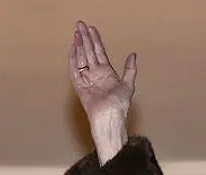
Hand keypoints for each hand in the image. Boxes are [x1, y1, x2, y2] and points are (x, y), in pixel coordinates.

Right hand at [68, 22, 136, 159]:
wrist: (110, 118)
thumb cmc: (120, 105)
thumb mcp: (128, 84)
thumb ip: (130, 69)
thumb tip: (133, 55)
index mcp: (106, 73)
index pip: (99, 52)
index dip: (95, 40)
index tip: (91, 29)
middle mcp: (96, 75)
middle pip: (88, 52)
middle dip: (85, 38)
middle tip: (80, 25)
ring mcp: (87, 80)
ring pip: (81, 59)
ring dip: (79, 46)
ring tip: (76, 33)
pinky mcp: (80, 87)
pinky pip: (75, 71)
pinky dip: (73, 60)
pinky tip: (73, 49)